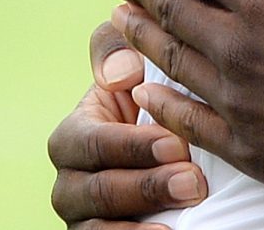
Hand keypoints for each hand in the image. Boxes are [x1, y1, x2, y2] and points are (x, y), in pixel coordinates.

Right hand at [46, 19, 205, 226]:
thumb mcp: (132, 69)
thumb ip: (117, 51)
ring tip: (188, 205)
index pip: (91, 144)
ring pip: (98, 229)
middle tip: (195, 181)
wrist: (167, 156)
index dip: (133, 146)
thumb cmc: (149, 101)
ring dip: (144, 219)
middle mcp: (69, 184)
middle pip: (99, 191)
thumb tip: (120, 71)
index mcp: (71, 137)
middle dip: (148, 185)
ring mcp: (81, 220)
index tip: (177, 145)